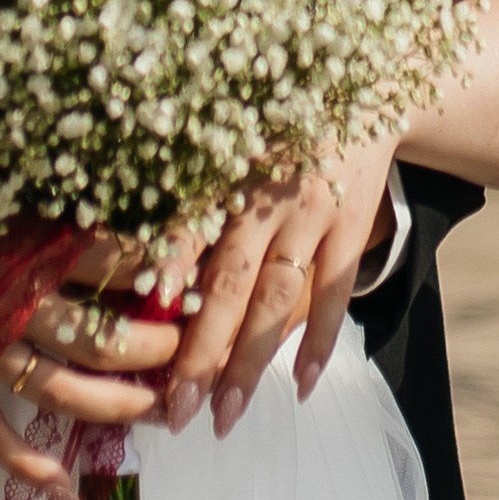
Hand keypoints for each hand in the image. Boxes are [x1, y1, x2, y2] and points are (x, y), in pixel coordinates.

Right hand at [0, 160, 185, 494]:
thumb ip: (53, 210)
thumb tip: (123, 226)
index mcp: (26, 242)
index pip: (117, 265)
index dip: (166, 279)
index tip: (197, 284)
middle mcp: (8, 298)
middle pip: (102, 338)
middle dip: (155, 353)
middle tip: (187, 352)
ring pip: (58, 390)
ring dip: (113, 407)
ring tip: (154, 409)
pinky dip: (23, 463)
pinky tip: (65, 487)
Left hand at [160, 133, 403, 439]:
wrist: (363, 83)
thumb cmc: (272, 123)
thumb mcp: (224, 142)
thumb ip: (190, 199)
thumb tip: (143, 272)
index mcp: (220, 171)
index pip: (185, 240)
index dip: (162, 294)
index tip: (136, 342)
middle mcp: (264, 194)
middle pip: (230, 285)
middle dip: (202, 353)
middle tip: (177, 413)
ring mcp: (313, 211)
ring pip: (279, 299)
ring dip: (252, 361)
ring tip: (225, 415)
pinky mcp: (352, 223)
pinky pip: (337, 291)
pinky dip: (322, 339)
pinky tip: (301, 385)